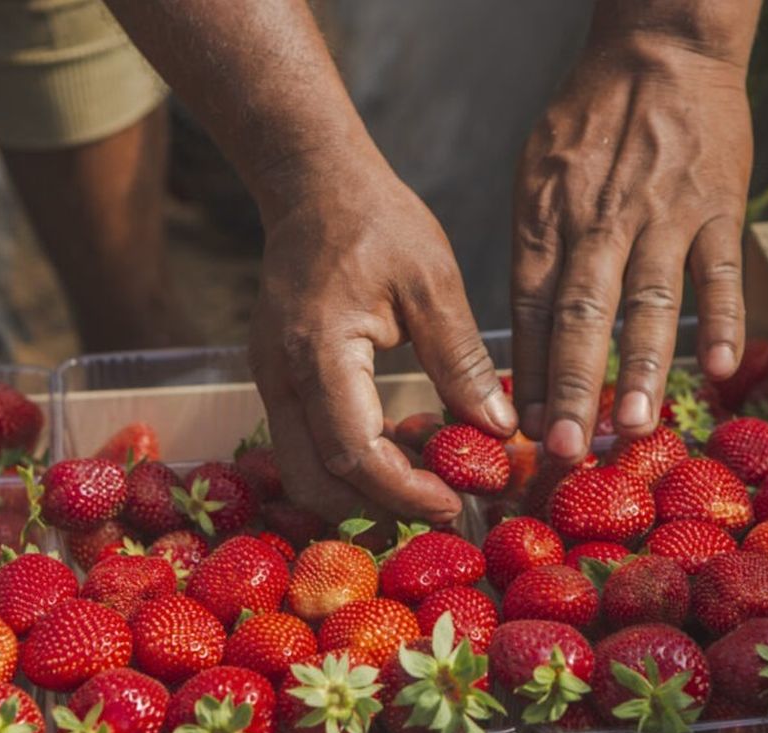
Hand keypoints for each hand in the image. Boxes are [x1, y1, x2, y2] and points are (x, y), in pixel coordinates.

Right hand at [250, 147, 517, 522]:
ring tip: (427, 487)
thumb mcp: (433, 280)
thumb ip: (459, 358)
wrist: (313, 186)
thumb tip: (497, 428)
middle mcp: (281, 376)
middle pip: (317, 481)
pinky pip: (306, 446)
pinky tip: (401, 454)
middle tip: (442, 510)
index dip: (404, 491)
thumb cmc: (377, 222)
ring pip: (305, 472)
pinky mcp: (277, 381)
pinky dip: (349, 467)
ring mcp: (270, 381)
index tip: (455, 503)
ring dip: (361, 496)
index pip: (354, 451)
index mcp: (319, 350)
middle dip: (377, 510)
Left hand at [511, 35, 752, 459]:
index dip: (526, 373)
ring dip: (640, 366)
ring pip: (649, 300)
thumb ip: (537, 252)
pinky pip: (719, 271)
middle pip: (581, 314)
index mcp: (548, 218)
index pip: (529, 309)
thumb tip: (526, 338)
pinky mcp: (718, 205)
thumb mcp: (538, 176)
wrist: (660, 50)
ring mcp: (662, 215)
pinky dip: (721, 320)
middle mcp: (599, 222)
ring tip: (632, 425)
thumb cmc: (591, 124)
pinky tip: (717, 369)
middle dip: (570, 385)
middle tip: (565, 449)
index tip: (522, 431)